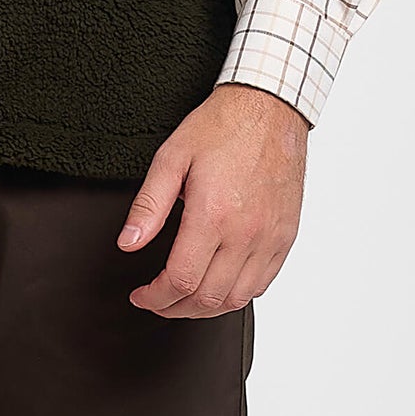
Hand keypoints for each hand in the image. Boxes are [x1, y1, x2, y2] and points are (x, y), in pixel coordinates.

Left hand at [116, 82, 309, 317]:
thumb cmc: (223, 126)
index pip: (181, 281)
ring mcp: (270, 238)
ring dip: (205, 308)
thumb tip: (128, 243)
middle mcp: (246, 233)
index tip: (141, 295)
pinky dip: (238, 295)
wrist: (269, 107)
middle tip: (157, 300)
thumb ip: (148, 206)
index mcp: (213, 215)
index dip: (155, 297)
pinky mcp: (286, 236)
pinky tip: (220, 286)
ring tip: (184, 298)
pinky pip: (263, 283)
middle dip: (174, 308)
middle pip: (208, 298)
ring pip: (237, 299)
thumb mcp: (172, 157)